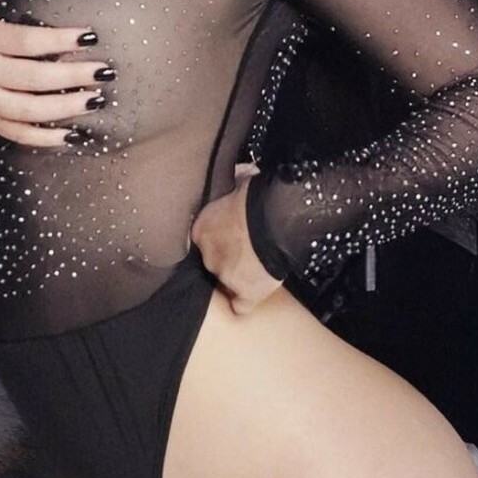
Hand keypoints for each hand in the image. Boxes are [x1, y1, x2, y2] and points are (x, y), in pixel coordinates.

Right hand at [0, 0, 111, 146]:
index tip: (89, 37)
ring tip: (95, 100)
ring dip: (65, 108)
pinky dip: (44, 138)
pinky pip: (16, 134)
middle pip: (33, 78)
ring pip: (28, 110)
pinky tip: (71, 134)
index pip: (27, 40)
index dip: (60, 40)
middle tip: (103, 71)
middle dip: (72, 76)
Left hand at [190, 163, 284, 314]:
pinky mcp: (245, 292)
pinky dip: (244, 301)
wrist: (276, 216)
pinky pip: (240, 305)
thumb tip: (239, 172)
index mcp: (201, 227)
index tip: (228, 231)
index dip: (217, 234)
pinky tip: (250, 294)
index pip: (202, 238)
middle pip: (212, 259)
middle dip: (227, 252)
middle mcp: (207, 253)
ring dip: (239, 272)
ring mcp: (225, 275)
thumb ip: (233, 182)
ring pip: (227, 279)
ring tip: (257, 262)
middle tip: (246, 243)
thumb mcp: (239, 178)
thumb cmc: (259, 193)